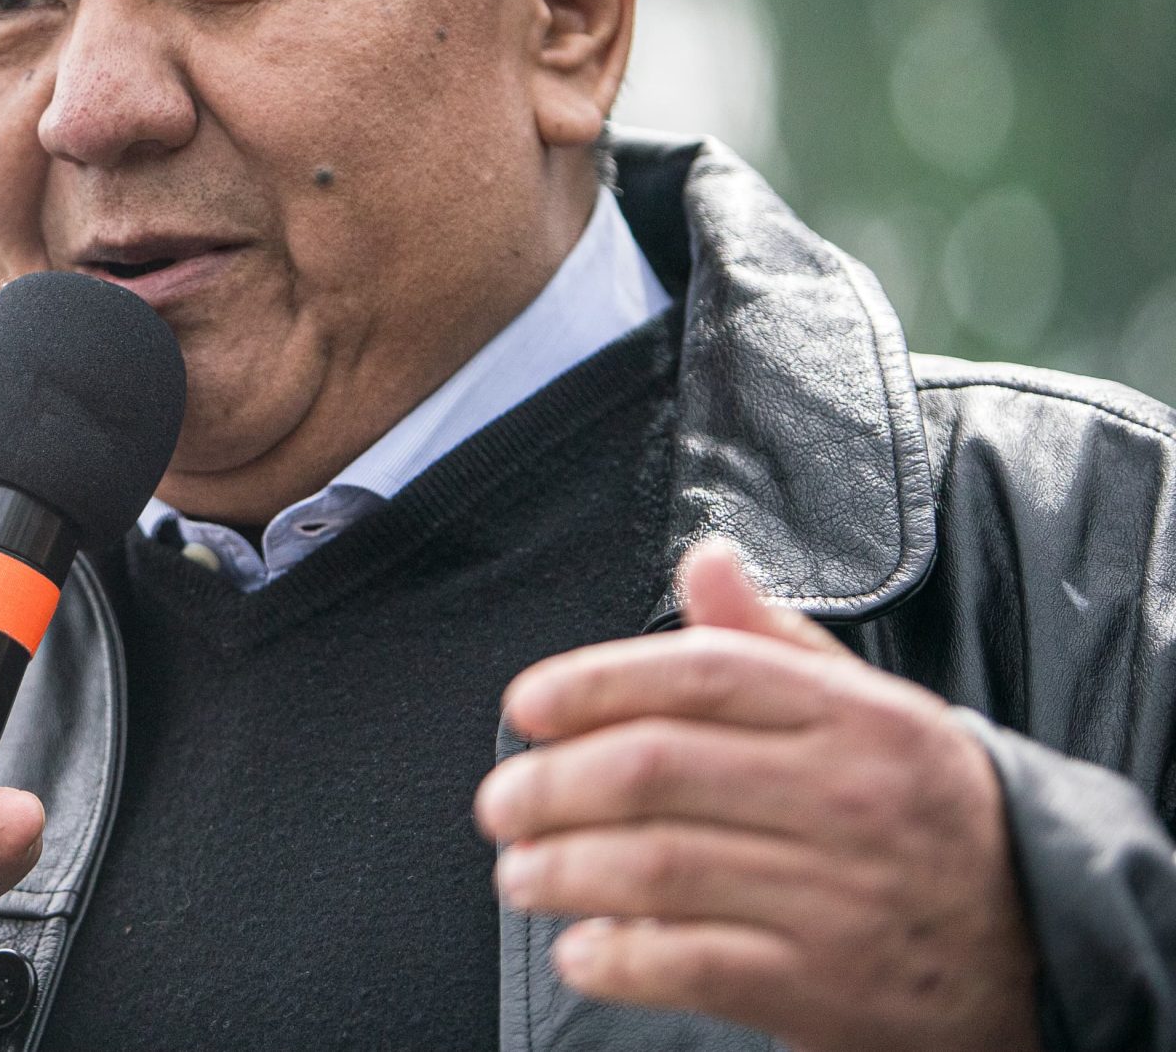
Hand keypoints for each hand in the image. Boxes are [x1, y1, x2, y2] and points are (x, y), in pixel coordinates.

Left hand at [474, 540, 1040, 1051]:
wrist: (1044, 948)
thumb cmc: (926, 816)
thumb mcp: (872, 712)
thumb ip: (774, 642)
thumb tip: (703, 557)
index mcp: (853, 718)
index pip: (698, 676)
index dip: (592, 683)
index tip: (525, 706)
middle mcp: (847, 798)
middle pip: (654, 769)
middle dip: (550, 786)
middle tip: (500, 803)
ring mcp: (837, 897)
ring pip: (657, 866)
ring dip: (560, 870)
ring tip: (519, 873)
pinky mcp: (825, 988)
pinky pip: (690, 964)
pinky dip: (615, 956)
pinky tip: (579, 948)